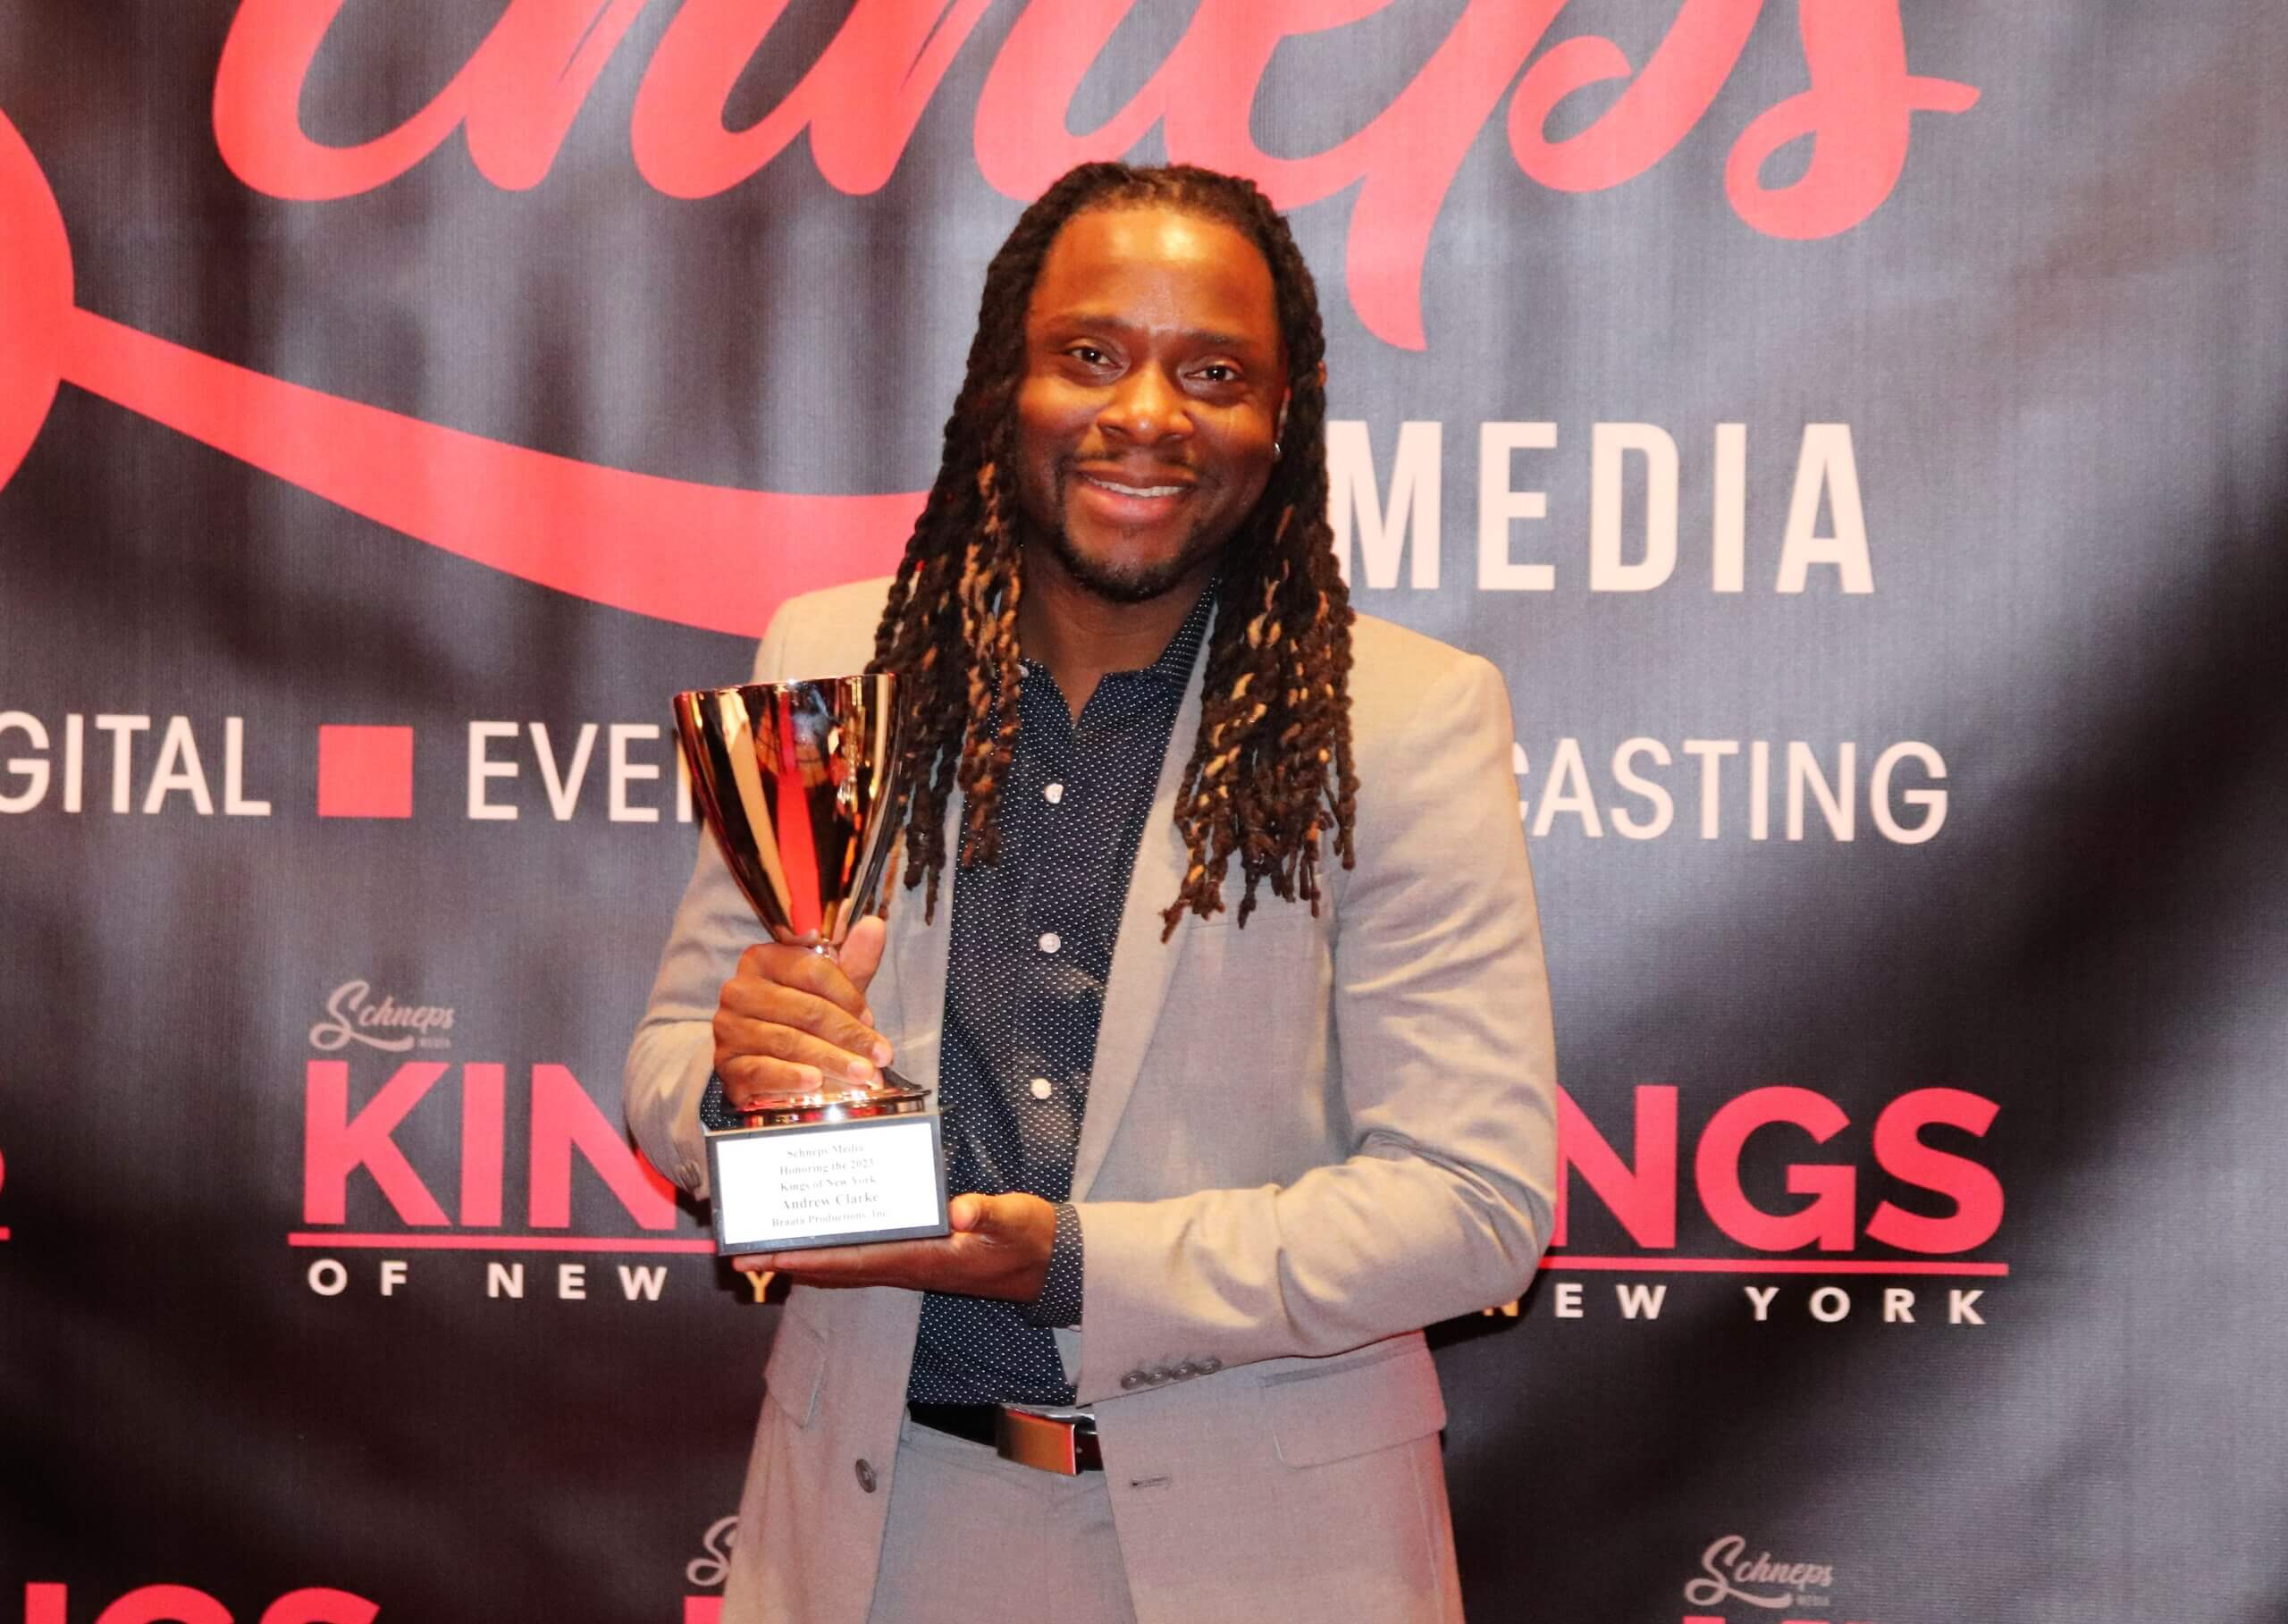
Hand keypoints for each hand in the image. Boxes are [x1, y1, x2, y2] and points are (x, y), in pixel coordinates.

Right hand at [713, 916, 893, 1113]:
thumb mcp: (829, 989)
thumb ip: (853, 961)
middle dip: (848, 1035)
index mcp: (763, 959)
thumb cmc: (801, 1017)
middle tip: (879, 1057)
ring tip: (861, 1075)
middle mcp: (739, 990)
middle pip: (805, 1009)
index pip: (814, 971)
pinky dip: (791, 1077)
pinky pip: (761, 1070)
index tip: (872, 1021)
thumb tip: (875, 925)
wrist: (761, 1059)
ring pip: (788, 1041)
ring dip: (831, 1060)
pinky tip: (815, 1082)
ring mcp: (729, 1028)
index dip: (849, 997)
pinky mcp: (726, 1065)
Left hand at [733, 1192, 1057, 1302]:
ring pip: (842, 1265)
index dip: (809, 1258)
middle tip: (741, 1254)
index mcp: (923, 1258)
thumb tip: (961, 1211)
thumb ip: (988, 1213)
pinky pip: (859, 1257)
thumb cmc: (1028, 1239)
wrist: (1047, 1264)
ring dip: (802, 1258)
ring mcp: (909, 1264)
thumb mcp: (1015, 1220)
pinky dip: (829, 1251)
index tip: (769, 1256)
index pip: (854, 1260)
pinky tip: (812, 1240)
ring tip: (762, 1248)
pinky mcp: (914, 1256)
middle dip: (789, 1260)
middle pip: (835, 1266)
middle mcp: (907, 1265)